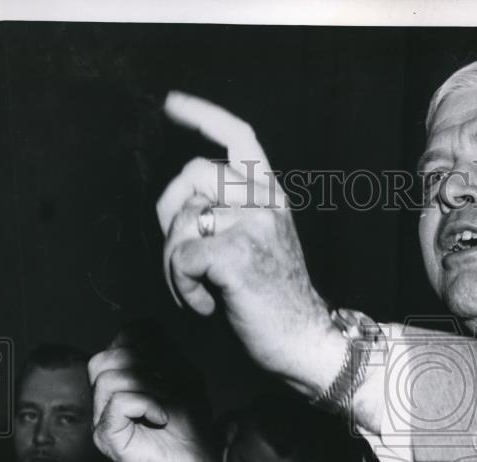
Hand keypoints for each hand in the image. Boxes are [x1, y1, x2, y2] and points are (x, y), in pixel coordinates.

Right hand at [89, 324, 232, 461]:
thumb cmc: (192, 427)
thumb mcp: (185, 379)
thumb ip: (164, 352)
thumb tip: (143, 329)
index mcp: (122, 381)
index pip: (118, 341)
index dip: (144, 343)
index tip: (169, 365)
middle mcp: (105, 399)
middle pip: (104, 357)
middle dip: (143, 364)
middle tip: (169, 386)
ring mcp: (101, 419)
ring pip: (107, 377)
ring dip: (146, 384)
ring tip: (166, 402)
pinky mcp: (106, 437)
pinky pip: (117, 402)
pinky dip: (146, 403)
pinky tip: (161, 417)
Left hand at [156, 92, 344, 396]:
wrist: (306, 342)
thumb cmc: (275, 300)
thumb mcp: (258, 242)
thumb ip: (230, 211)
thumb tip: (181, 201)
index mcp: (272, 196)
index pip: (240, 137)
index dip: (203, 116)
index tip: (172, 105)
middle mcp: (265, 202)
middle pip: (193, 174)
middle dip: (170, 213)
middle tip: (182, 257)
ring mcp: (254, 226)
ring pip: (182, 222)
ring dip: (176, 264)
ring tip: (200, 290)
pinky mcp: (236, 255)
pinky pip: (181, 259)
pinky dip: (183, 288)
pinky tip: (207, 305)